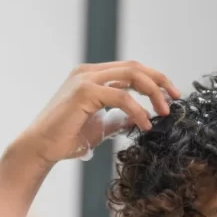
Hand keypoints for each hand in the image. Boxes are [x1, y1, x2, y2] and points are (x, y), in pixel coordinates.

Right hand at [14, 61, 179, 163]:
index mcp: (91, 76)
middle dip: (159, 81)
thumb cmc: (66, 139)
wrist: (41, 148)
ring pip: (132, 76)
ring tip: (162, 113)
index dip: (154, 80)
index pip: (130, 69)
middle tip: (174, 99)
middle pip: (135, 67)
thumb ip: (118, 118)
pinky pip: (121, 97)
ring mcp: (85, 79)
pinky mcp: (83, 92)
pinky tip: (144, 124)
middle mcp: (88, 72)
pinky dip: (137, 110)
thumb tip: (139, 118)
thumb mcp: (100, 126)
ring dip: (152, 93)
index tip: (170, 96)